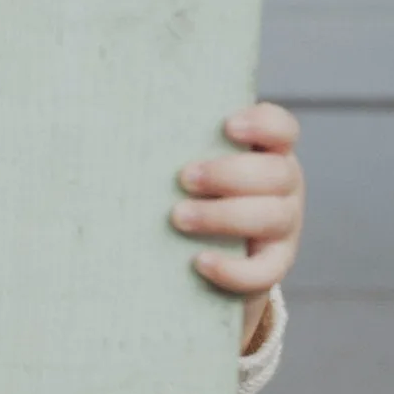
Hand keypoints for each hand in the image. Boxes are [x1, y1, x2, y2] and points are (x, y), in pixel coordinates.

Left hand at [170, 101, 303, 353]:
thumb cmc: (191, 189)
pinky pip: (265, 271)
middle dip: (228, 174)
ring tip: (178, 217)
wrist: (206, 248)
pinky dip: (233, 269)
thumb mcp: (191, 161)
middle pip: (277, 173)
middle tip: (184, 177)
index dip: (263, 124)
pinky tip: (199, 261)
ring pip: (271, 217)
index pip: (282, 128)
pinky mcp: (274, 265)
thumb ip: (173, 141)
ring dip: (223, 216)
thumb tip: (109, 122)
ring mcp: (285, 226)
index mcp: (267, 151)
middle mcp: (284, 185)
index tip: (227, 125)